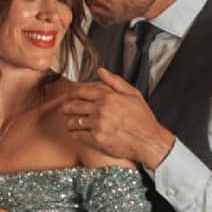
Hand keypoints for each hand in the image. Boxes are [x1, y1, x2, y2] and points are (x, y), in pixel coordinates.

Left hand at [61, 69, 175, 166]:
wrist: (148, 141)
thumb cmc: (143, 119)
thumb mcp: (133, 94)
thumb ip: (115, 81)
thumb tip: (101, 71)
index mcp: (108, 97)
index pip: (82, 91)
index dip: (72, 93)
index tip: (69, 95)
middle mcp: (100, 110)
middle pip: (74, 105)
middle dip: (66, 107)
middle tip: (63, 109)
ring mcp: (97, 125)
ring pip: (73, 121)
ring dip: (68, 121)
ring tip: (68, 122)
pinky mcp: (97, 139)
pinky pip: (78, 135)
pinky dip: (74, 133)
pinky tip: (74, 132)